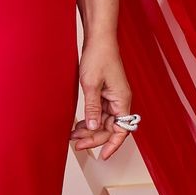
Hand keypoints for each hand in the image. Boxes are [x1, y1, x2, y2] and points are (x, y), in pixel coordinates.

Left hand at [70, 38, 131, 162]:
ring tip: (73, 135)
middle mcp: (120, 100)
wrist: (99, 39)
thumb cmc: (98, 57)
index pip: (122, 130)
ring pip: (104, 121)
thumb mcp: (91, 84)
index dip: (113, 145)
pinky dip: (90, 119)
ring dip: (90, 129)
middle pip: (110, 128)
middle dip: (94, 138)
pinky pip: (100, 112)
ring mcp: (113, 97)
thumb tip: (94, 127)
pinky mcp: (106, 92)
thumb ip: (92, 108)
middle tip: (77, 144)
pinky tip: (79, 124)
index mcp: (122, 100)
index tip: (102, 156)